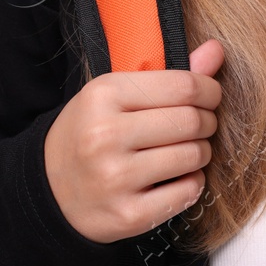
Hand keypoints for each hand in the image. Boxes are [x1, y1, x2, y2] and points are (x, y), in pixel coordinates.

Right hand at [44, 38, 224, 243]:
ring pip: (193, 156)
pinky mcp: (129, 215)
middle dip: (207, 121)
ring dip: (202, 152)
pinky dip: (193, 182)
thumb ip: (169, 75)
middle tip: (202, 124)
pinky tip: (176, 177)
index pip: (182, 86)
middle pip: (191, 121)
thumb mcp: (117, 94)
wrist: (49, 189)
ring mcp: (116, 179)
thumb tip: (216, 50)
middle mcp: (106, 135)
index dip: (209, 89)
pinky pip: (188, 192)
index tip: (211, 95)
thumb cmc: (90, 133)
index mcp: (103, 95)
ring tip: (187, 150)